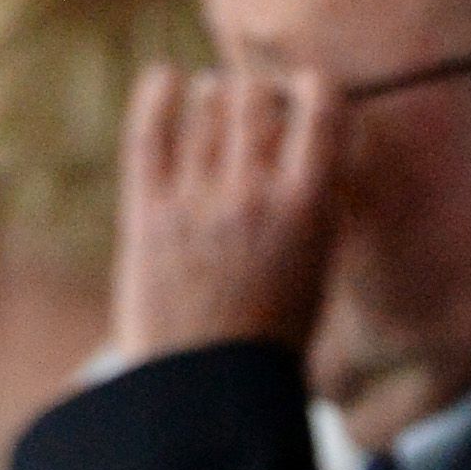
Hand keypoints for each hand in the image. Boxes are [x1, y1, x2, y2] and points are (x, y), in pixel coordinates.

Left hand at [110, 63, 339, 365]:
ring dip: (214, 96)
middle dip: (259, 92)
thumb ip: (322, 201)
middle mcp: (252, 194)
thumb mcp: (320, 265)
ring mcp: (195, 200)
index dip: (317, 88)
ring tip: (215, 106)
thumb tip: (323, 143)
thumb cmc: (272, 331)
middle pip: (255, 94)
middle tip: (256, 108)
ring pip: (205, 102)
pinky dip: (158, 94)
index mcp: (307, 208)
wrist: (206, 388)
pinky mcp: (147, 211)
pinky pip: (148, 130)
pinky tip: (166, 81)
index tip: (310, 95)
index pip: (323, 105)